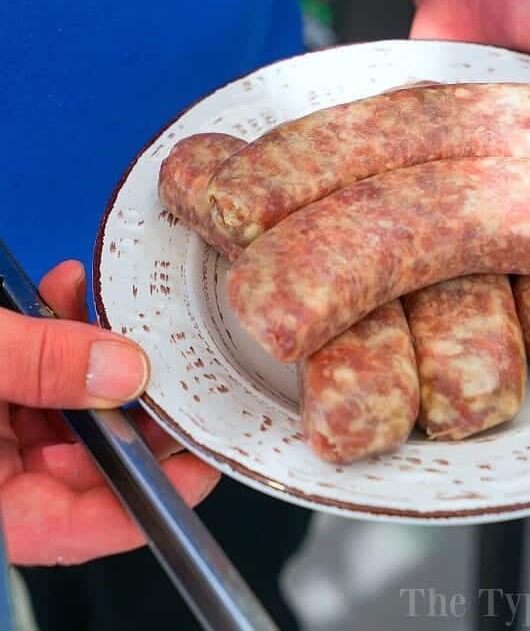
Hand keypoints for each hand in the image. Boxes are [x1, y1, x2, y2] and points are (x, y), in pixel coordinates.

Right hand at [0, 260, 219, 564]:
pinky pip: (34, 375)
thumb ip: (42, 365)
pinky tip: (67, 292)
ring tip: (108, 309)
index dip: (153, 496)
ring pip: (64, 408)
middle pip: (85, 460)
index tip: (205, 462)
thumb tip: (123, 369)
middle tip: (164, 359)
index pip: (83, 526)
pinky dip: (55, 332)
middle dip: (129, 396)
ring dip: (93, 351)